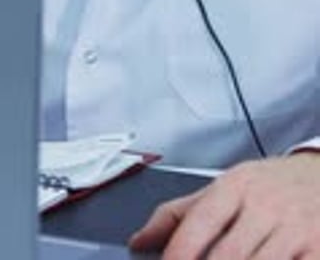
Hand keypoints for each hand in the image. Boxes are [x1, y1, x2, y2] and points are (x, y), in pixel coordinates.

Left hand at [129, 153, 319, 258]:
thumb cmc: (270, 185)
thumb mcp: (227, 186)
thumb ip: (181, 213)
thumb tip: (137, 241)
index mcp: (237, 185)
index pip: (201, 221)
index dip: (179, 253)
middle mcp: (266, 205)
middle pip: (227, 255)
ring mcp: (296, 229)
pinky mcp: (319, 249)